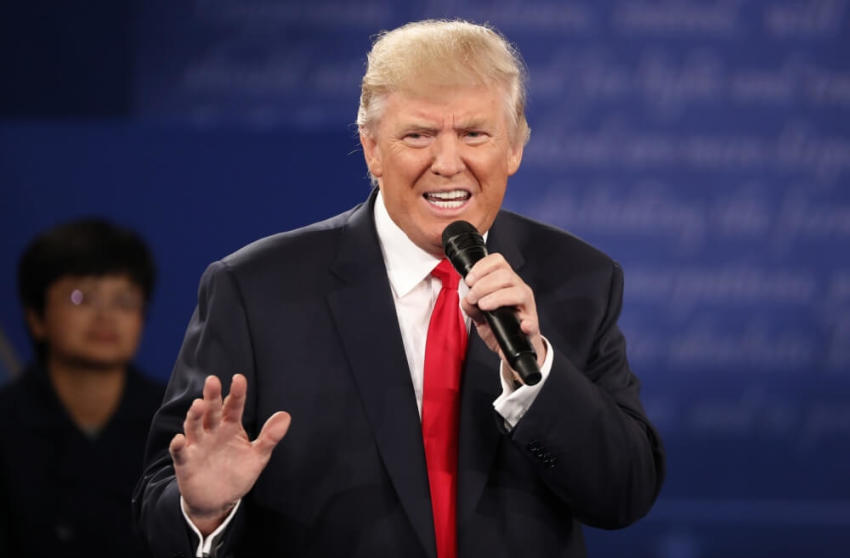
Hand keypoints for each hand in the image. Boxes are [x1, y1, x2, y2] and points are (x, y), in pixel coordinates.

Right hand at [169, 374, 290, 534]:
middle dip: (212, 397)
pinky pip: (180, 452)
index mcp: (230, 427)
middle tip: (213, 381)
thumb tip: (286, 415)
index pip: (233, 406)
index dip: (236, 393)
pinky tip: (179, 439)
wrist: (219, 501)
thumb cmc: (238, 473)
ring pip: (194, 427)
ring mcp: (198, 446)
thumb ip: (270, 437)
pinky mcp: (186, 463)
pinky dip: (178, 446)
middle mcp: (212, 432)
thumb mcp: (258, 456)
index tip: (239, 379)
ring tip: (199, 404)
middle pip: (212, 411)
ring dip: (195, 416)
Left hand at [461, 253, 546, 383]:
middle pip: (505, 275)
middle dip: (483, 284)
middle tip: (472, 297)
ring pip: (518, 291)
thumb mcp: (481, 316)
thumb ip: (472, 307)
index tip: (469, 280)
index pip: (498, 262)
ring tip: (483, 306)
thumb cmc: (500, 327)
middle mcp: (518, 290)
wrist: (514, 349)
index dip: (482, 267)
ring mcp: (527, 307)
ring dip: (496, 297)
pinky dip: (526, 323)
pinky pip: (532, 322)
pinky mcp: (531, 326)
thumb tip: (466, 300)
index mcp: (506, 284)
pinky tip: (521, 326)